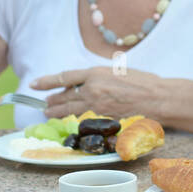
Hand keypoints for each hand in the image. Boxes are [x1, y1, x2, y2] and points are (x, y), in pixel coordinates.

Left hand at [29, 67, 165, 119]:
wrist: (157, 98)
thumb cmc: (143, 81)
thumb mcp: (117, 71)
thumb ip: (99, 76)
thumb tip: (87, 82)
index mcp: (95, 73)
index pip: (64, 77)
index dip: (47, 81)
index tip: (35, 84)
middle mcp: (92, 89)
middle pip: (64, 96)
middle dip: (52, 100)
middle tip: (44, 103)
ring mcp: (97, 106)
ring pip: (71, 110)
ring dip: (58, 112)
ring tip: (48, 113)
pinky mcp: (103, 119)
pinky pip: (84, 119)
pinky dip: (74, 119)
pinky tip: (69, 121)